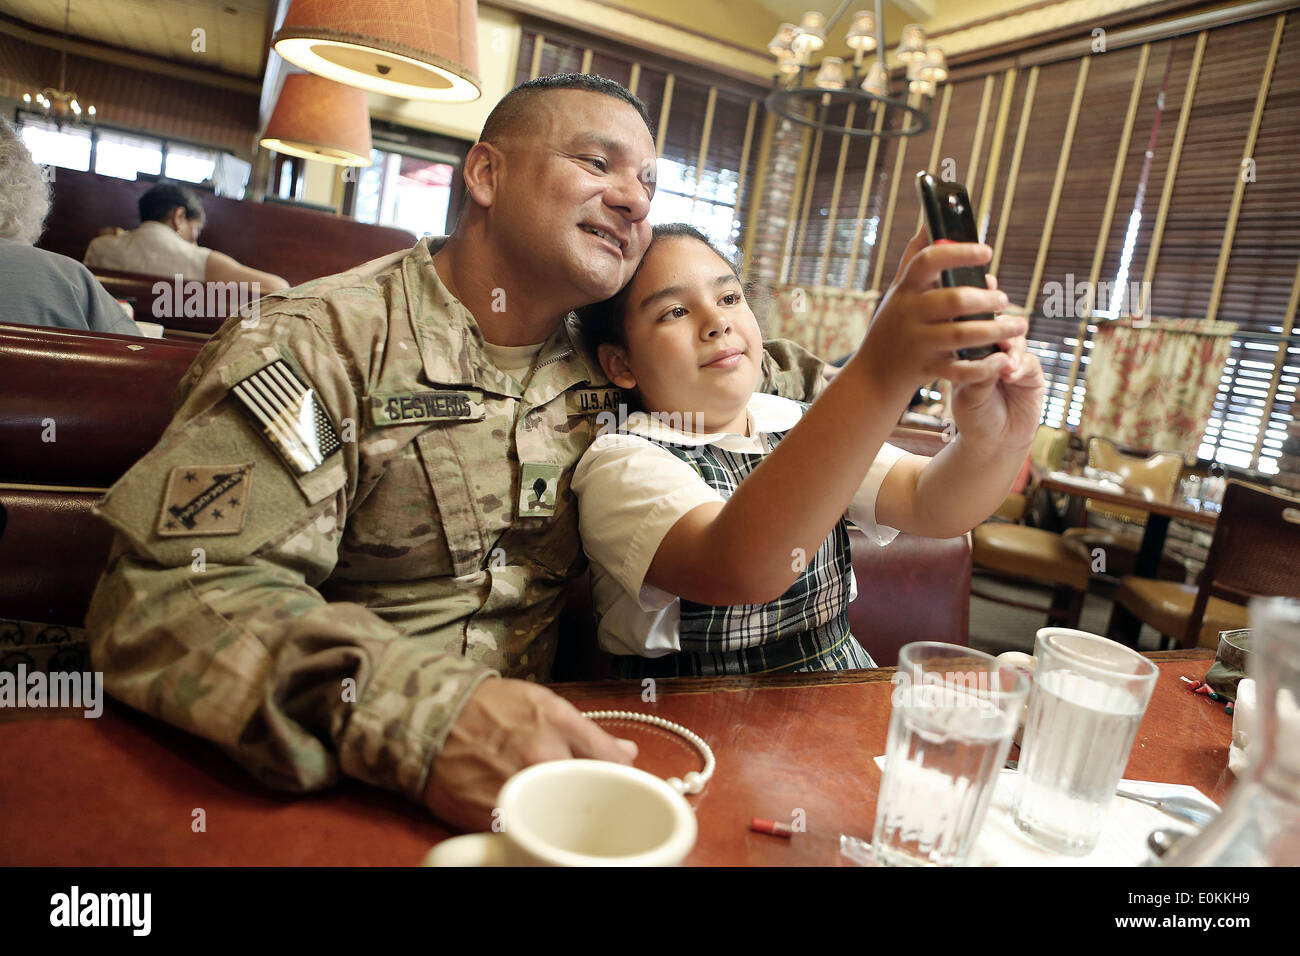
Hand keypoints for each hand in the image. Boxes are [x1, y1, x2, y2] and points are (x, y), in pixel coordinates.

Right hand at [423, 677, 637, 830]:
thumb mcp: (545, 704)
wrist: (431, 718)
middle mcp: (540, 758)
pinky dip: (535, 828)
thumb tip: (627, 754)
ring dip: (566, 818)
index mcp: (558, 725)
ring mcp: (517, 791)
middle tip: (592, 797)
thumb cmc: (489, 709)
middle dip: (597, 798)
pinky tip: (533, 817)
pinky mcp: (493, 819)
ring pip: (562, 819)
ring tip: (559, 807)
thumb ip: (590, 733)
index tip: (624, 784)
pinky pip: (527, 831)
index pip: (614, 763)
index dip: (624, 777)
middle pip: (592, 793)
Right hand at [857, 228, 1025, 397]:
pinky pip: (960, 370)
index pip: (928, 261)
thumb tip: (929, 220)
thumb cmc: (893, 326)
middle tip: (1004, 300)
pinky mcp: (926, 370)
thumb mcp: (898, 292)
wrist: (872, 376)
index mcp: (905, 290)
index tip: (988, 251)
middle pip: (953, 299)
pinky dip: (984, 367)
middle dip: (987, 298)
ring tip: (1019, 326)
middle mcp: (909, 314)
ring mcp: (918, 344)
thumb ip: (915, 258)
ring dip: (996, 329)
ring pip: (962, 334)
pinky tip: (1001, 359)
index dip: (959, 253)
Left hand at [949, 275, 1046, 450]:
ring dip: (1010, 346)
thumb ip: (980, 373)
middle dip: (998, 321)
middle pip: (997, 325)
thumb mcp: (968, 395)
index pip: (970, 324)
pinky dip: (1019, 365)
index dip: (974, 306)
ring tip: (1004, 362)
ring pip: (1014, 339)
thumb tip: (998, 354)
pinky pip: (1027, 360)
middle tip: (996, 324)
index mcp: (968, 352)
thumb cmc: (974, 416)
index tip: (978, 287)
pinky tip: (1011, 373)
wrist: (995, 442)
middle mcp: (990, 351)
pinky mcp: (1030, 372)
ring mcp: (1011, 359)